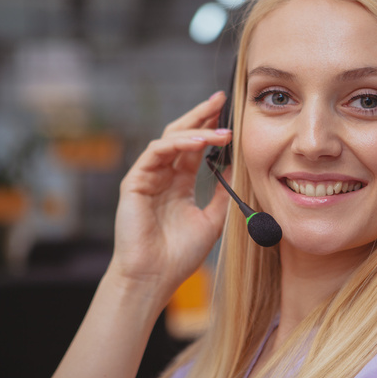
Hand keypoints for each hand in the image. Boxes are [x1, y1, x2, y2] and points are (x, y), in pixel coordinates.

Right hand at [109, 91, 230, 302]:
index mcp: (178, 183)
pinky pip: (156, 153)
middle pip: (182, 135)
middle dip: (201, 115)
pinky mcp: (135, 182)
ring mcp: (147, 177)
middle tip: (222, 99)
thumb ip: (224, 193)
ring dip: (196, 130)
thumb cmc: (179, 255)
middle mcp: (163, 176)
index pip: (195, 147)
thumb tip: (241, 168)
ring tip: (221, 129)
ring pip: (170, 139)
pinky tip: (199, 142)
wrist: (154, 278)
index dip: (211, 128)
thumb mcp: (212, 220)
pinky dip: (178, 144)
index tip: (231, 113)